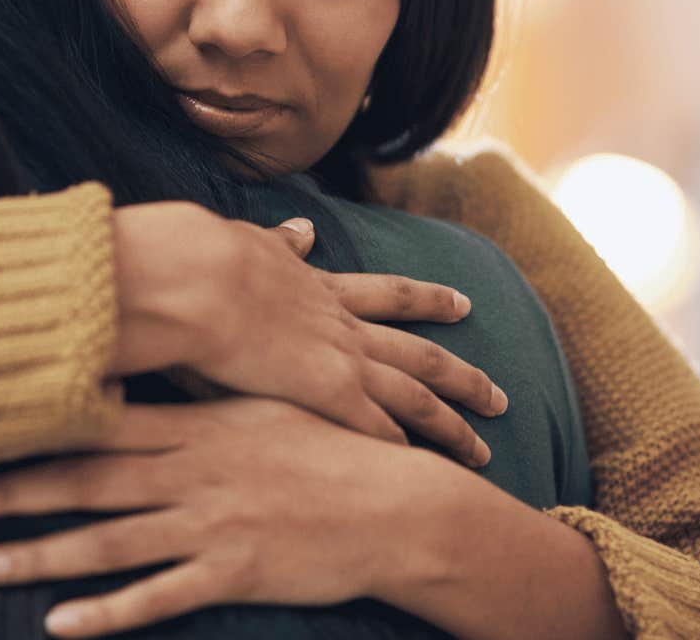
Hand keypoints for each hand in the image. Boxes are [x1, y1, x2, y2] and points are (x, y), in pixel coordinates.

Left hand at [0, 397, 469, 637]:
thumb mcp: (259, 405)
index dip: (35, 424)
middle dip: (13, 490)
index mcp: (196, 425)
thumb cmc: (325, 449)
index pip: (100, 421)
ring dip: (43, 555)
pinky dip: (107, 614)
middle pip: (87, 481)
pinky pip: (158, 597)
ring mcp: (210, 525)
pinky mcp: (232, 574)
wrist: (393, 506)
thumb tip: (143, 366)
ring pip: (110, 542)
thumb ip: (196, 393)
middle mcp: (193, 472)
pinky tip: (61, 624)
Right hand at [110, 201, 505, 463]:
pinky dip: (402, 450)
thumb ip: (280, 242)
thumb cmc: (209, 259)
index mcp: (321, 289)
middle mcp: (342, 327)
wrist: (200, 279)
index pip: (388, 295)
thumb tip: (304, 229)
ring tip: (484, 450)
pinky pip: (377, 430)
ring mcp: (341, 361)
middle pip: (420, 355)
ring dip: (452, 424)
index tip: (461, 304)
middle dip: (462, 376)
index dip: (428, 301)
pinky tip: (423, 471)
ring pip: (416, 397)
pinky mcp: (327, 394)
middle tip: (499, 395)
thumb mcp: (252, 242)